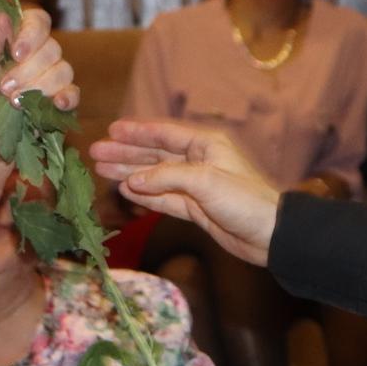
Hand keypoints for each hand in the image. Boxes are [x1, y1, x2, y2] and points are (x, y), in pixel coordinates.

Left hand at [0, 9, 77, 167]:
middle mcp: (34, 56)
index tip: (16, 53)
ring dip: (40, 86)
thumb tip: (4, 15)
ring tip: (13, 102)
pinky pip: (73, 95)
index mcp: (13, 40)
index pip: (37, 21)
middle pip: (51, 48)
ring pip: (63, 71)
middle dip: (29, 69)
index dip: (32, 34)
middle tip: (3, 88)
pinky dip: (68, 97)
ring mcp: (47, 80)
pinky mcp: (54, 105)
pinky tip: (57, 103)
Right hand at [90, 118, 280, 264]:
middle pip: (154, 153)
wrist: (269, 234)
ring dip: (129, 172)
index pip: (164, 134)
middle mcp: (198, 161)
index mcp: (206, 144)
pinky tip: (125, 190)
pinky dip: (144, 194)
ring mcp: (195, 185)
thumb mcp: (205, 181)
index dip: (136, 132)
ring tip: (102, 170)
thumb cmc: (244, 200)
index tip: (111, 130)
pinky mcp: (195, 207)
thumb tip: (133, 180)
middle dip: (125, 152)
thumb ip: (166, 177)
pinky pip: (163, 197)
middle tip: (97, 152)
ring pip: (154, 175)